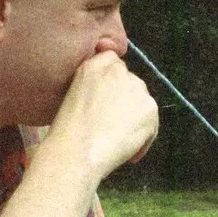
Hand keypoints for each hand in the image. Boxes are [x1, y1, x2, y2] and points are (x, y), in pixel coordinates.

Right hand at [50, 51, 158, 182]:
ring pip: (142, 104)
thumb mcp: (71, 96)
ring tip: (119, 142)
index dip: (111, 85)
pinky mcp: (150, 108)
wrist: (78, 152)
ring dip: (134, 119)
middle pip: (131, 83)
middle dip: (124, 102)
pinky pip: (151, 126)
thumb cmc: (66, 133)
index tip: (105, 102)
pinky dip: (143, 141)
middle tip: (111, 125)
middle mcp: (117, 70)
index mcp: (94, 65)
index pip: (112, 62)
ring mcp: (137, 88)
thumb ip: (92, 87)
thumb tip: (106, 99)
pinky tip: (128, 155)